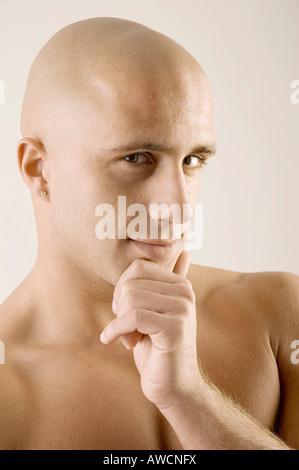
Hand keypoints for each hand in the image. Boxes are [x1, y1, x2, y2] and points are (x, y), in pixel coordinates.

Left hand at [100, 250, 199, 409]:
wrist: (174, 385)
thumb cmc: (158, 348)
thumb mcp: (156, 313)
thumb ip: (164, 286)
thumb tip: (185, 253)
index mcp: (180, 285)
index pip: (137, 267)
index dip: (122, 288)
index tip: (123, 311)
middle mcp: (184, 292)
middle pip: (131, 282)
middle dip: (119, 306)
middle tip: (125, 328)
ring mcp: (182, 309)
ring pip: (131, 297)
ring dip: (119, 321)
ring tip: (129, 337)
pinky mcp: (174, 328)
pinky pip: (133, 317)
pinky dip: (116, 329)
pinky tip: (112, 341)